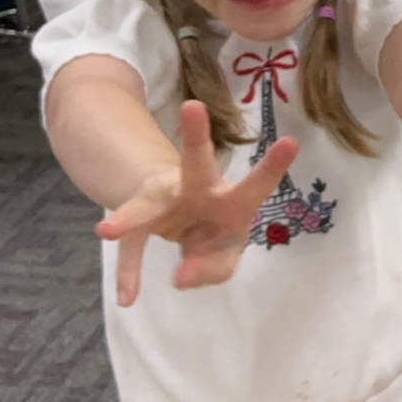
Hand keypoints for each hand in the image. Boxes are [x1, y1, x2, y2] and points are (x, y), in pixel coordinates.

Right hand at [95, 100, 299, 306]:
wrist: (179, 222)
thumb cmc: (214, 234)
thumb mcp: (223, 258)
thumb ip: (213, 270)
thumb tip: (182, 278)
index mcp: (231, 200)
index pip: (256, 185)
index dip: (273, 167)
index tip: (292, 142)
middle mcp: (197, 190)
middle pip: (197, 164)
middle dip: (195, 137)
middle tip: (192, 106)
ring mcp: (164, 201)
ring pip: (148, 203)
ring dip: (132, 216)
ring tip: (109, 230)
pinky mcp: (139, 218)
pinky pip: (131, 246)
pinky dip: (129, 273)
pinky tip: (125, 295)